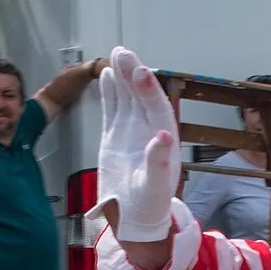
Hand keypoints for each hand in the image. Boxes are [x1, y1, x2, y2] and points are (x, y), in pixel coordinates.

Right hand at [92, 46, 180, 242]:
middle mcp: (150, 129)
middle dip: (133, 73)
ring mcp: (132, 131)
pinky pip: (114, 109)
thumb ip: (158, 162)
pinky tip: (106, 75)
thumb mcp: (155, 187)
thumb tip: (162, 135)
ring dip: (122, 76)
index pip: (156, 107)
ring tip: (114, 54)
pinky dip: (110, 92)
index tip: (139, 70)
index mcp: (164, 139)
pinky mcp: (116, 136)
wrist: (135, 217)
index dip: (148, 89)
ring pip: (127, 97)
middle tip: (121, 51)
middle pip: (141, 95)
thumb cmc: (149, 204)